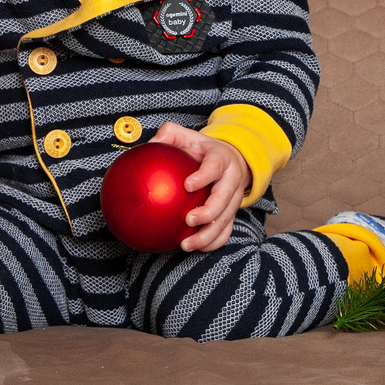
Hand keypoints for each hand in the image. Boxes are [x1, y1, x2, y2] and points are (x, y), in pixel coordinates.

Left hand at [150, 121, 248, 251]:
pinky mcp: (232, 213)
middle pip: (224, 199)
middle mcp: (232, 180)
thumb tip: (149, 143)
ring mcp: (234, 199)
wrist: (233, 159)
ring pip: (225, 221)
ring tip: (186, 244)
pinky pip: (225, 232)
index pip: (214, 167)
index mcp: (221, 159)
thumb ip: (168, 135)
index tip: (188, 185)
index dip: (204, 177)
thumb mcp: (188, 136)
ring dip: (207, 235)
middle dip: (209, 212)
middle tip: (189, 220)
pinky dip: (212, 243)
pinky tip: (193, 248)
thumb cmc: (202, 149)